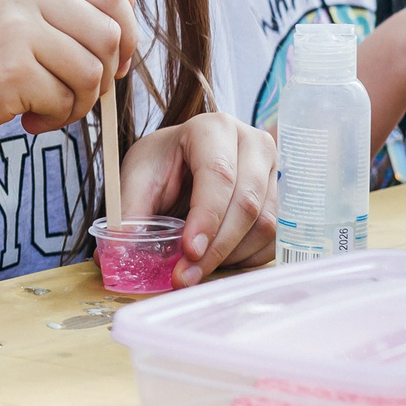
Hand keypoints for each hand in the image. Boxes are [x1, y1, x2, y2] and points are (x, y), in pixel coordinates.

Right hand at [0, 0, 137, 152]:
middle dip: (104, 76)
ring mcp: (16, 28)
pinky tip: (25, 122)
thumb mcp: (2, 17)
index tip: (113, 61)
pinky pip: (66, 101)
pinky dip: (54, 121)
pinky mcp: (12, 70)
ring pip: (93, 72)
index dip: (125, 30)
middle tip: (75, 97)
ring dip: (79, 104)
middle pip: (109, 33)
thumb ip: (59, 7)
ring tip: (45, 112)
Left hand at [118, 113, 277, 285]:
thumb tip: (121, 254)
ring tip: (196, 270)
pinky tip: (218, 262)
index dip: (206, 217)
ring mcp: (275, 171)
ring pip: (265, 224)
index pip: (219, 175)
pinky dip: (247, 259)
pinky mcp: (284, 197)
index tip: (189, 251)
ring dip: (231, 256)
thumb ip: (130, 212)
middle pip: (246, 203)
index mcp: (212, 129)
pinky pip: (276, 237)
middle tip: (186, 276)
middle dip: (216, 247)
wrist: (185, 158)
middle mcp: (252, 143)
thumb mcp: (137, 179)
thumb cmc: (162, 164)